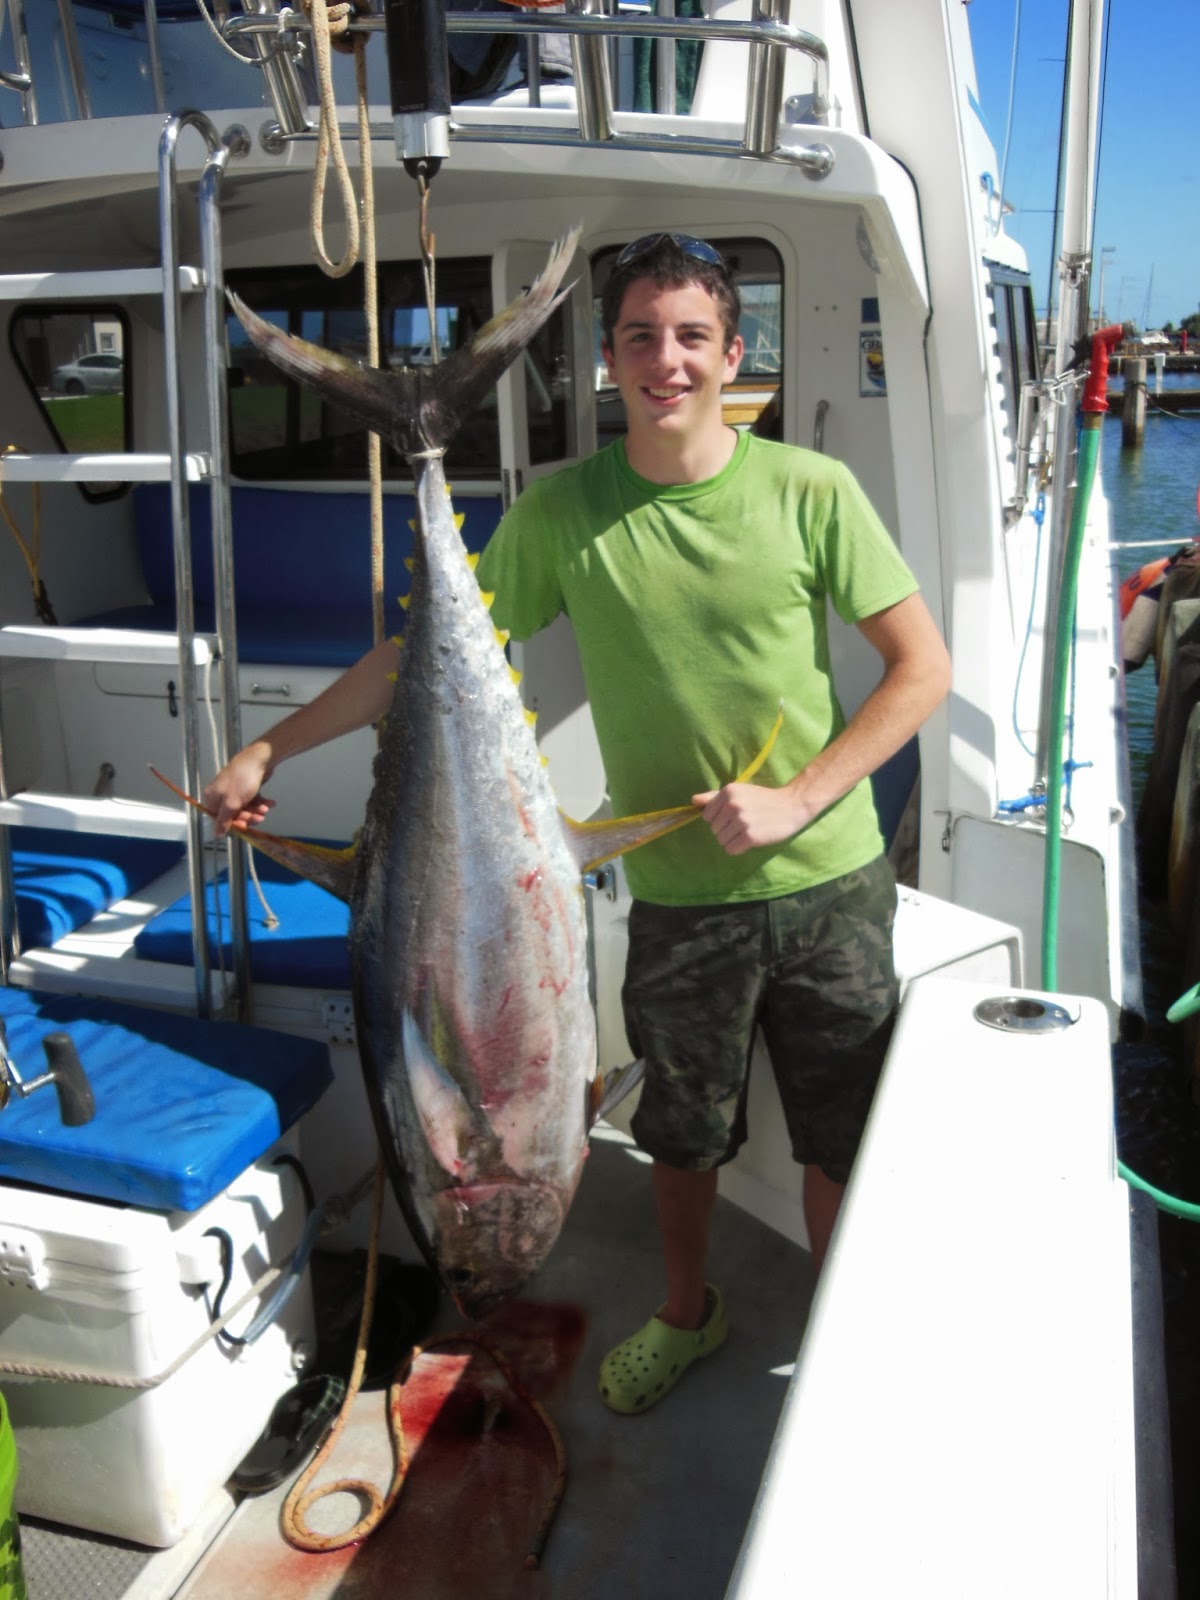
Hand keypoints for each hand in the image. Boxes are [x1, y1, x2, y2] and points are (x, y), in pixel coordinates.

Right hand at [202, 743, 276, 837]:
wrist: (259, 759)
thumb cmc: (241, 781)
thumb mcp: (231, 804)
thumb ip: (224, 821)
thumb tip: (216, 835)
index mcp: (212, 798)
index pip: (220, 819)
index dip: (234, 824)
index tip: (246, 826)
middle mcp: (221, 794)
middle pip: (234, 814)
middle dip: (249, 816)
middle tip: (260, 817)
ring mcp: (234, 790)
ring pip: (245, 808)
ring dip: (257, 810)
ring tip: (265, 808)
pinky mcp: (246, 787)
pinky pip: (252, 800)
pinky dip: (261, 802)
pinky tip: (270, 803)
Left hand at [691, 780, 807, 855]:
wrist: (791, 806)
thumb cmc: (763, 799)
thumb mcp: (739, 792)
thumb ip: (714, 797)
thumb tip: (693, 801)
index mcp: (728, 792)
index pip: (707, 816)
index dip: (719, 819)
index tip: (734, 816)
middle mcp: (733, 805)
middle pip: (713, 829)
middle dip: (726, 830)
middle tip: (744, 823)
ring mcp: (742, 821)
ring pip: (721, 840)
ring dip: (732, 840)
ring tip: (747, 831)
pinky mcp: (750, 836)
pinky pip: (731, 849)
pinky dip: (738, 848)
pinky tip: (749, 840)